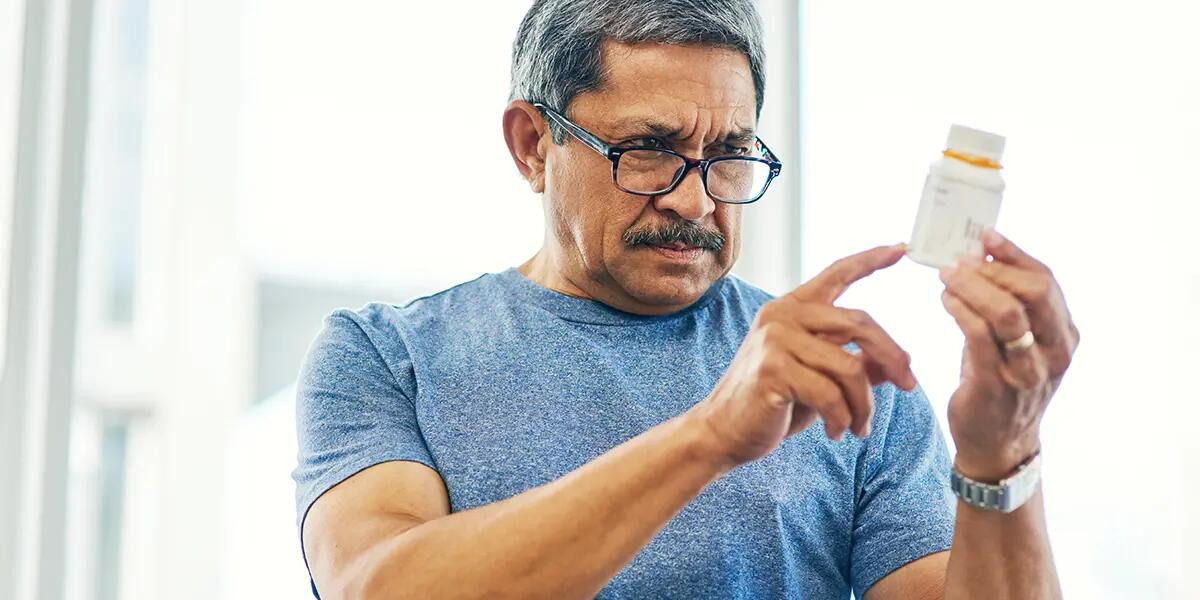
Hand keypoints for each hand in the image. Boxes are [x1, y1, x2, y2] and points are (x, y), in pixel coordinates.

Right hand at [690, 244, 918, 468]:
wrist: (724, 431)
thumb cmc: (772, 403)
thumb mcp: (819, 379)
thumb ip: (853, 363)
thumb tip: (897, 365)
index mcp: (792, 308)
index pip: (837, 274)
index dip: (870, 260)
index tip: (901, 247)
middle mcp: (783, 315)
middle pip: (860, 323)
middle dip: (893, 357)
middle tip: (910, 386)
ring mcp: (775, 340)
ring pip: (850, 367)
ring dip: (864, 405)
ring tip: (859, 427)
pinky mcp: (773, 370)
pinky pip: (830, 394)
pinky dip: (843, 419)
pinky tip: (837, 432)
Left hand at [938, 229, 1079, 480]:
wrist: (999, 443)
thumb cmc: (1004, 381)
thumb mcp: (1016, 341)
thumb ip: (1006, 302)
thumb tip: (980, 253)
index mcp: (1065, 335)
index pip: (1046, 281)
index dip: (1015, 254)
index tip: (986, 236)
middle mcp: (1054, 353)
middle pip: (1034, 291)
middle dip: (993, 269)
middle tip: (961, 262)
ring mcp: (1028, 371)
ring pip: (1007, 313)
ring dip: (973, 287)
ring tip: (948, 277)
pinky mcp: (996, 386)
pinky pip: (979, 338)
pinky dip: (960, 311)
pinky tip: (946, 301)